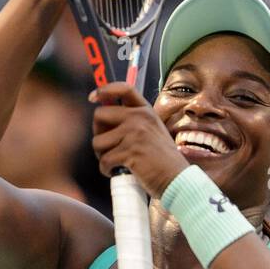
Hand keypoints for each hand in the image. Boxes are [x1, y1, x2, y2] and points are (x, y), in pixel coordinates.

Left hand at [90, 82, 186, 197]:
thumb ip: (133, 122)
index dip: (104, 90)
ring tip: (115, 162)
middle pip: (99, 115)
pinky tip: (117, 171)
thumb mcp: (152, 131)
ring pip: (97, 142)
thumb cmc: (161, 160)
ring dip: (101, 155)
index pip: (124, 89)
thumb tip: (102, 118)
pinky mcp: (130, 152)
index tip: (93, 97)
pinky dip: (106, 170)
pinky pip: (104, 160)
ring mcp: (135, 134)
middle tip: (108, 147)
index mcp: (145, 111)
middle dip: (98, 133)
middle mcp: (140, 118)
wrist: (176, 179)